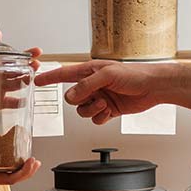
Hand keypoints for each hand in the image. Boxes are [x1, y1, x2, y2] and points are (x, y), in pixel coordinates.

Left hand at [0, 47, 41, 116]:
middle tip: (36, 64)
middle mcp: (1, 77)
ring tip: (30, 78)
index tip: (38, 51)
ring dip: (24, 81)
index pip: (15, 59)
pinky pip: (8, 103)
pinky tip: (21, 101)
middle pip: (19, 71)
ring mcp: (0, 90)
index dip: (28, 54)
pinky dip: (15, 103)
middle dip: (29, 67)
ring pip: (16, 85)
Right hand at [34, 60, 166, 124]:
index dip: (49, 78)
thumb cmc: (135, 74)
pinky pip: (95, 119)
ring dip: (92, 110)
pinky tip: (110, 111)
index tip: (36, 81)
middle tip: (92, 97)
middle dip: (80, 101)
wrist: (154, 87)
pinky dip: (100, 117)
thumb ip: (87, 85)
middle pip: (72, 98)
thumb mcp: (108, 75)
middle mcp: (93, 85)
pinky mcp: (108, 110)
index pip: (64, 74)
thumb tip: (71, 95)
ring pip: (82, 110)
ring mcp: (100, 98)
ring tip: (105, 104)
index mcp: (90, 71)